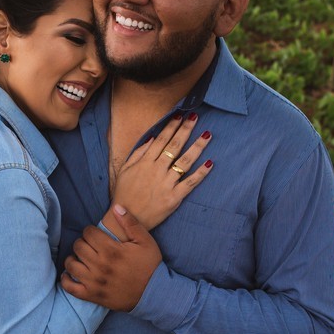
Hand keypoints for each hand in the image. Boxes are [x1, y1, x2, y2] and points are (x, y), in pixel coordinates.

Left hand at [62, 206, 160, 310]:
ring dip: (73, 258)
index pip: (88, 233)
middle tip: (89, 245)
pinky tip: (70, 274)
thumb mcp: (145, 241)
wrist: (154, 293)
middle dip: (82, 242)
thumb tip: (116, 207)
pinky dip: (66, 280)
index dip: (90, 231)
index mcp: (112, 250)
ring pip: (71, 265)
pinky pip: (70, 288)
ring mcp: (94, 282)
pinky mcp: (92, 295)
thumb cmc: (150, 266)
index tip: (95, 235)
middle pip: (78, 246)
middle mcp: (100, 265)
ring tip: (81, 258)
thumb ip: (130, 223)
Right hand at [111, 112, 212, 229]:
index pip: (162, 140)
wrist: (126, 218)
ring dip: (197, 146)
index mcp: (145, 162)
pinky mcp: (174, 198)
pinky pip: (190, 183)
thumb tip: (153, 138)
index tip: (180, 116)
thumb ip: (138, 153)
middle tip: (195, 117)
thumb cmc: (124, 193)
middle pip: (175, 146)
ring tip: (207, 135)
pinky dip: (201, 173)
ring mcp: (166, 184)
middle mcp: (157, 170)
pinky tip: (210, 163)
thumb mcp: (124, 170)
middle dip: (186, 130)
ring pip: (185, 162)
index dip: (172, 126)